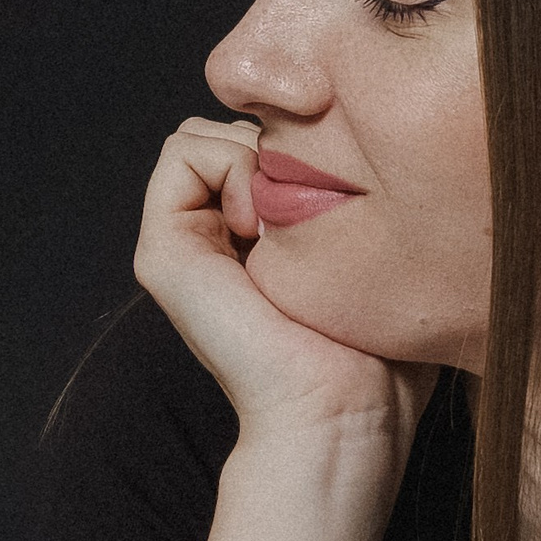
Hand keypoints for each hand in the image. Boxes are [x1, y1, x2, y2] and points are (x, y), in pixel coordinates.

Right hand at [134, 118, 434, 457]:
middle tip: (308, 207)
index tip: (341, 192)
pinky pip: (180, 150)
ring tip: (283, 220)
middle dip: (275, 142)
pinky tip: (259, 223)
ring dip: (252, 154)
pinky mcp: (161, 251)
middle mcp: (212, 239)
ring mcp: (181, 244)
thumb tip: (364, 146)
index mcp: (253, 243)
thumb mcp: (378, 257)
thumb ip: (361, 203)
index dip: (301, 143)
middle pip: (228, 130)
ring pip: (202, 133)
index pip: (259, 141)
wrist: (339, 411)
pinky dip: (228, 164)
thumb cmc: (378, 351)